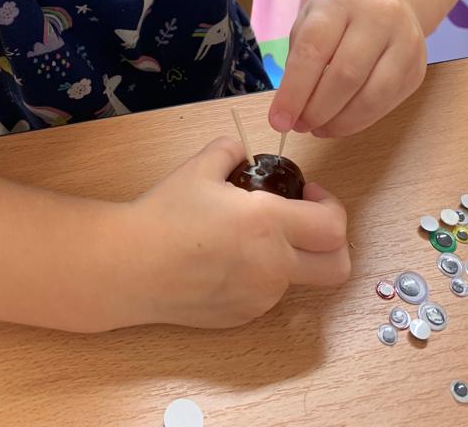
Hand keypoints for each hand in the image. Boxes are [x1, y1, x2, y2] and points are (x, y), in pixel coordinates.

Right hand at [124, 137, 349, 328]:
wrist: (130, 265)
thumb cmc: (164, 213)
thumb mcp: (199, 166)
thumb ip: (232, 150)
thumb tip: (244, 154)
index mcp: (268, 224)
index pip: (333, 225)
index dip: (330, 205)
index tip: (307, 193)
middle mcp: (273, 266)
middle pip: (338, 266)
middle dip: (334, 243)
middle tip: (306, 223)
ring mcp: (259, 298)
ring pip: (297, 278)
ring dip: (289, 256)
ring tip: (245, 237)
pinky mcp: (242, 317)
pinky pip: (266, 295)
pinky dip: (259, 275)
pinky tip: (224, 260)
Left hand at [269, 0, 427, 138]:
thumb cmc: (340, 13)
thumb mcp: (311, 20)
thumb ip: (299, 60)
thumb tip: (290, 110)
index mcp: (340, 2)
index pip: (313, 50)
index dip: (294, 91)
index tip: (278, 121)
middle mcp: (378, 17)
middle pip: (345, 76)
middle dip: (316, 110)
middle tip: (298, 126)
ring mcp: (404, 43)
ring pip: (371, 96)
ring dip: (339, 122)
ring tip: (318, 128)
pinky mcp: (417, 68)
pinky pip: (386, 104)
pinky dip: (359, 121)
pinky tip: (340, 122)